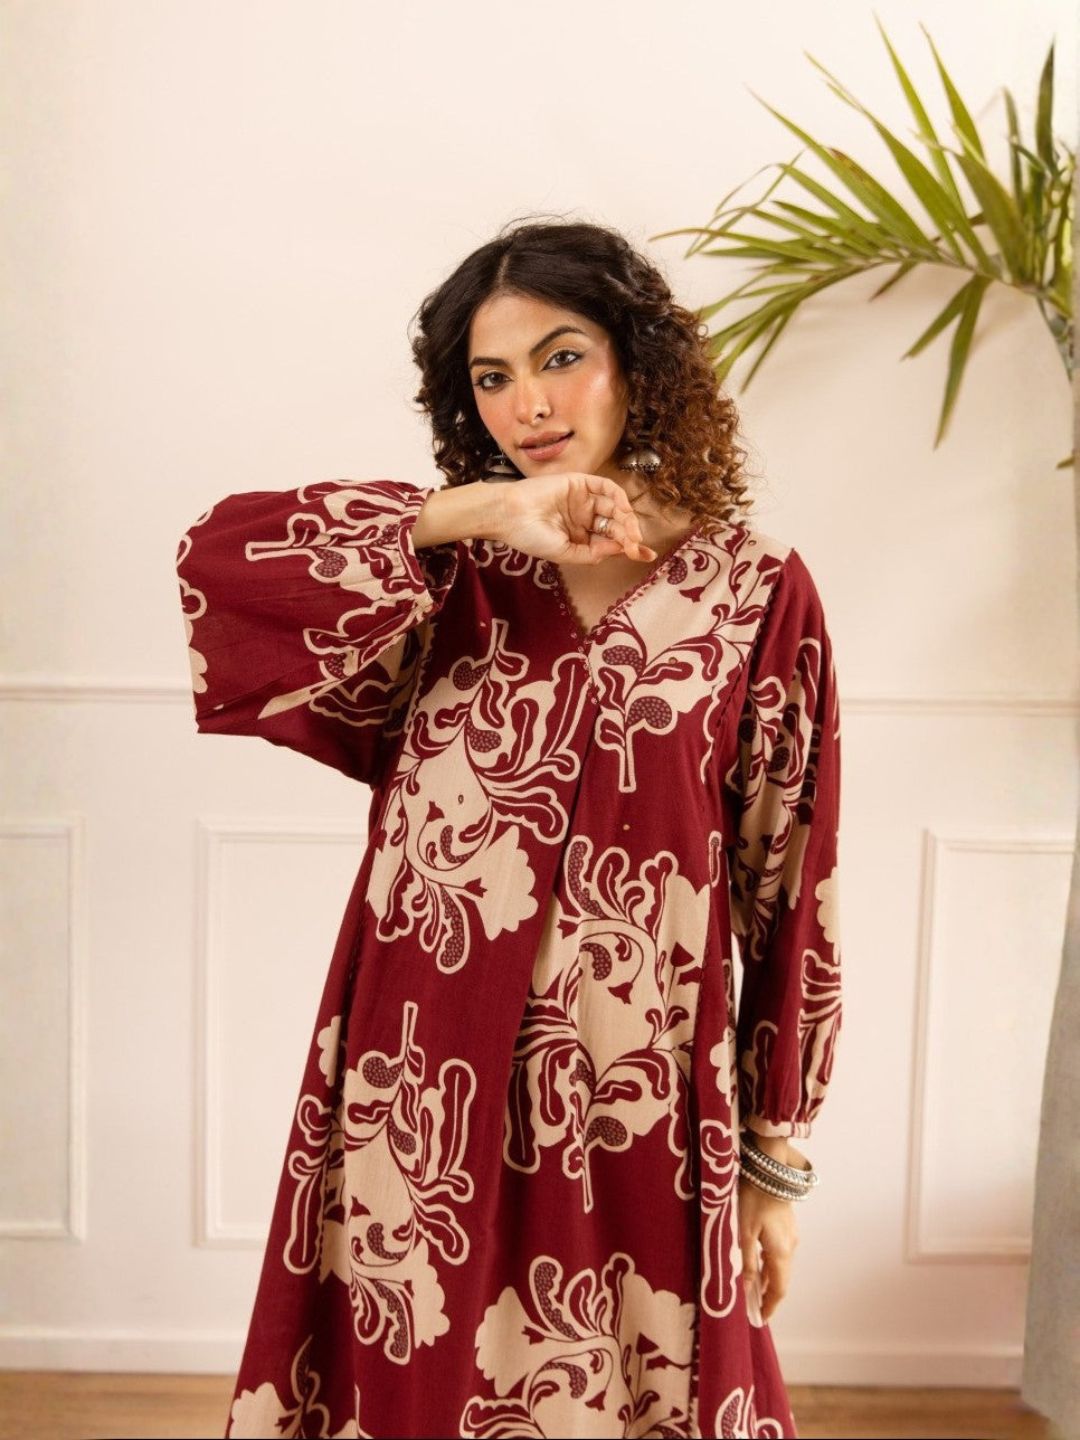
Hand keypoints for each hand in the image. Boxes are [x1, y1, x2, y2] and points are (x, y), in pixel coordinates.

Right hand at [496, 471, 657, 565]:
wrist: (509, 514)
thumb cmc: (530, 537)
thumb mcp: (565, 553)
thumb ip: (593, 554)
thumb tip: (621, 549)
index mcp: (580, 537)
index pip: (611, 542)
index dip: (629, 548)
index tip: (645, 556)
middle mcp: (584, 519)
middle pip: (615, 525)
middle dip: (629, 535)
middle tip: (637, 545)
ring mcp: (582, 500)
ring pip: (614, 507)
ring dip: (626, 518)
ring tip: (631, 531)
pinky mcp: (579, 483)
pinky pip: (605, 487)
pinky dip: (618, 496)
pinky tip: (623, 509)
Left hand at [738, 1176, 799, 1323]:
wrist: (768, 1168)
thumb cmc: (752, 1198)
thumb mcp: (743, 1232)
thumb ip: (745, 1262)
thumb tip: (746, 1292)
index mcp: (781, 1252)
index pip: (779, 1289)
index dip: (770, 1306)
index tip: (761, 1319)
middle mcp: (790, 1246)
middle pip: (781, 1279)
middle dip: (768, 1295)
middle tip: (753, 1307)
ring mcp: (790, 1235)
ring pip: (780, 1265)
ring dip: (767, 1279)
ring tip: (751, 1289)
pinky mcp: (786, 1225)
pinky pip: (779, 1253)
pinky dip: (769, 1264)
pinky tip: (756, 1263)